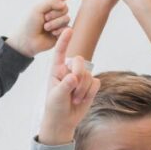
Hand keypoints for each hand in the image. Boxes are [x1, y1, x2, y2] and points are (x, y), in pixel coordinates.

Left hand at [7, 0, 79, 56]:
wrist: (27, 41)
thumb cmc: (29, 24)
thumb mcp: (37, 9)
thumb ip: (51, 3)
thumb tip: (63, 4)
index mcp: (49, 6)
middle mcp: (55, 13)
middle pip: (65, 8)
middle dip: (54, 13)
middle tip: (44, 19)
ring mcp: (59, 23)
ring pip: (66, 18)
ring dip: (54, 23)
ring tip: (45, 27)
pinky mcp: (62, 33)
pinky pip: (67, 28)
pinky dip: (58, 30)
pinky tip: (51, 33)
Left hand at [39, 29, 99, 144]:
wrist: (64, 120)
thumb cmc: (55, 106)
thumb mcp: (56, 97)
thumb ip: (64, 86)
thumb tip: (73, 77)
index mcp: (56, 70)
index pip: (60, 53)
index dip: (64, 41)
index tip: (68, 29)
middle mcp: (69, 70)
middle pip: (79, 61)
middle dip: (79, 74)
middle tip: (73, 87)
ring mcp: (80, 77)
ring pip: (88, 74)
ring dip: (83, 89)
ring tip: (74, 99)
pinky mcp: (90, 84)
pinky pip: (95, 82)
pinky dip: (90, 92)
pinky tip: (82, 99)